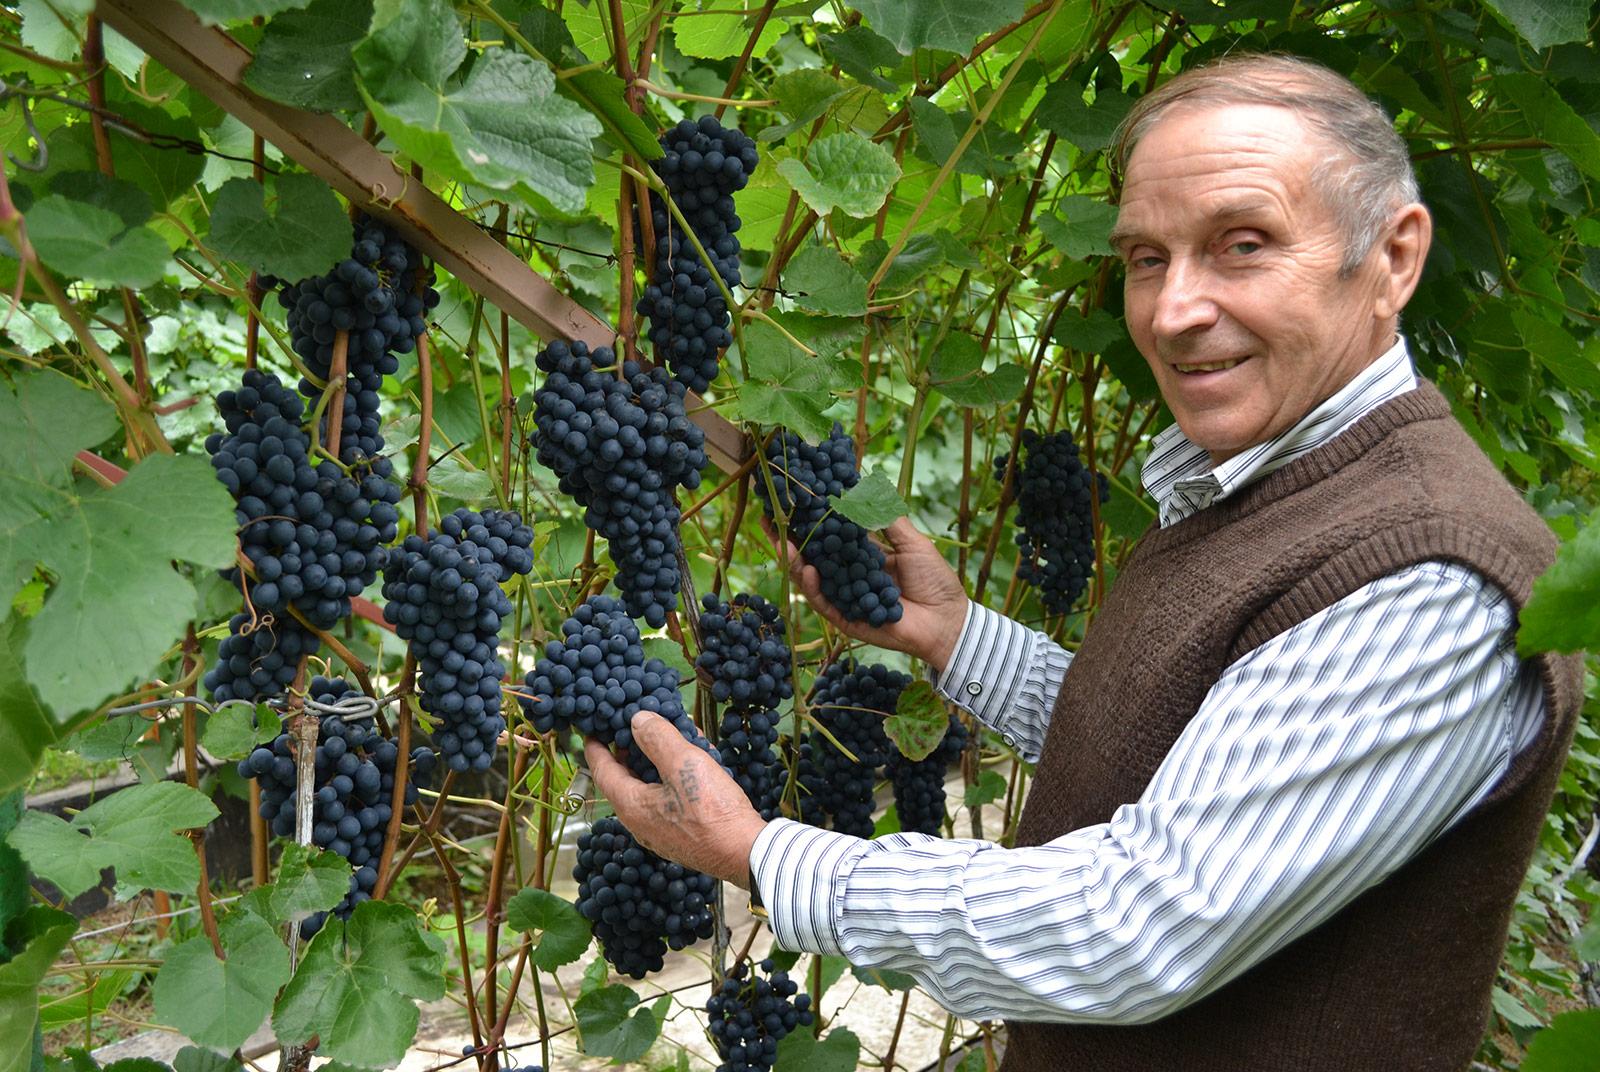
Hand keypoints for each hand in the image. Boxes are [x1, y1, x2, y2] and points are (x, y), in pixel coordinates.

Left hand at [585, 709, 766, 886]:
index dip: (596, 747)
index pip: (603, 770)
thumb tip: (637, 720)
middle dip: (629, 750)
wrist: (745, 853)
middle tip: (632, 727)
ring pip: (649, 789)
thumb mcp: (683, 763)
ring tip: (668, 738)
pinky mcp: (681, 835)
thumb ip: (657, 738)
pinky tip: (692, 763)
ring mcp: (660, 832)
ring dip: (656, 762)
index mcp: (631, 805)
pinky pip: (668, 800)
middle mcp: (639, 823)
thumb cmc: (712, 810)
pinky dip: (673, 777)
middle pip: (625, 779)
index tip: (594, 729)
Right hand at [763, 515, 967, 672]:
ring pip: (811, 579)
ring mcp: (844, 598)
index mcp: (863, 555)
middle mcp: (849, 575)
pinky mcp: (846, 619)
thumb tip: (865, 488)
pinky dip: (813, 587)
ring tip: (781, 542)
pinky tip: (806, 569)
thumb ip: (887, 519)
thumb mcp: (912, 542)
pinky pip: (823, 604)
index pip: (830, 535)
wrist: (947, 620)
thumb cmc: (935, 580)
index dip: (810, 520)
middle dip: (789, 539)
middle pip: (812, 556)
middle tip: (768, 520)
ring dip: (793, 561)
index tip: (792, 501)